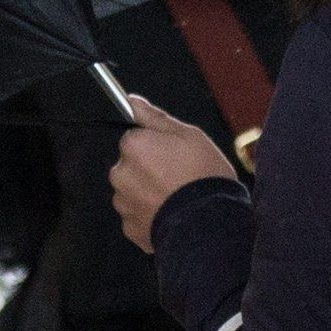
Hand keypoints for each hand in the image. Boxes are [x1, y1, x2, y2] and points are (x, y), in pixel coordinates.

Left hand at [109, 97, 236, 252]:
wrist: (209, 222)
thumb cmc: (202, 175)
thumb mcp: (189, 135)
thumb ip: (155, 117)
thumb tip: (132, 101)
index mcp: (133, 146)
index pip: (135, 139)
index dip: (156, 146)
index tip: (173, 155)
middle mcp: (120, 174)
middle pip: (130, 166)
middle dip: (148, 170)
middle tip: (177, 177)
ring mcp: (124, 204)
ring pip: (133, 192)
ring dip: (148, 193)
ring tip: (176, 199)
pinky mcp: (130, 228)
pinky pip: (138, 216)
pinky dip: (150, 215)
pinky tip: (171, 214)